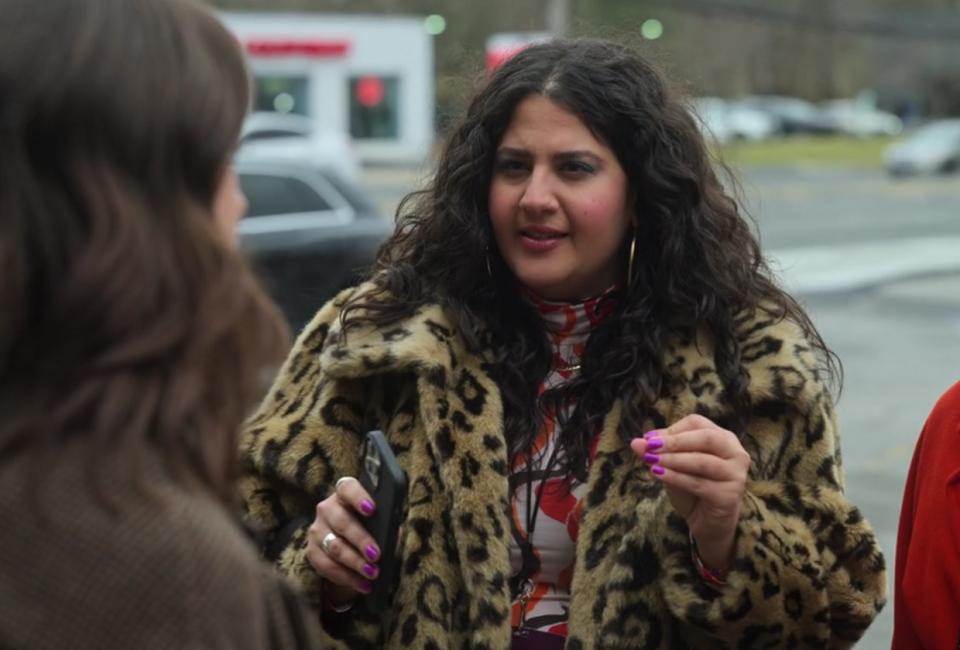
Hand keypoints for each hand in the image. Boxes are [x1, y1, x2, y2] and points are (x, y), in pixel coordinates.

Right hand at [306, 476, 380, 606]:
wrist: (352, 548)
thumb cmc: (373, 529)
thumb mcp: (380, 523)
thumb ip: (385, 524)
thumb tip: (392, 535)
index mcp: (345, 494)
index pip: (348, 488)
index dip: (358, 497)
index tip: (372, 509)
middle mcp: (327, 508)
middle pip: (342, 521)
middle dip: (361, 539)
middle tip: (376, 554)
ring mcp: (316, 530)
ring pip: (334, 547)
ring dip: (355, 562)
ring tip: (373, 573)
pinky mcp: (311, 552)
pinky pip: (327, 566)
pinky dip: (347, 577)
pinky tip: (364, 584)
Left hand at [630, 414, 750, 571]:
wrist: (707, 522)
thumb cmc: (692, 487)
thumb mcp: (672, 465)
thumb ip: (656, 452)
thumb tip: (635, 442)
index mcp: (723, 438)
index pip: (697, 423)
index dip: (672, 429)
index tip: (648, 439)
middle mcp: (735, 453)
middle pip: (706, 438)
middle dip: (675, 441)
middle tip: (650, 446)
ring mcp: (735, 474)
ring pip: (702, 462)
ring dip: (674, 460)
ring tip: (651, 461)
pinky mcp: (730, 495)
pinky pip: (699, 483)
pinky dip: (676, 478)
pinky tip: (658, 474)